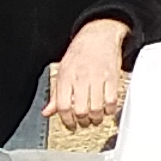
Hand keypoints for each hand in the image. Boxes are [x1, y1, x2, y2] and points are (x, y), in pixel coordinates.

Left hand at [45, 14, 132, 131]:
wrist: (100, 34)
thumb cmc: (80, 52)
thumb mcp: (63, 70)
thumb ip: (56, 94)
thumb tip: (47, 112)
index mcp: (66, 76)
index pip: (63, 106)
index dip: (67, 121)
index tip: (71, 125)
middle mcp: (81, 78)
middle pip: (80, 110)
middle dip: (82, 122)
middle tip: (83, 123)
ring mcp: (98, 78)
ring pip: (96, 108)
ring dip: (96, 119)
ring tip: (95, 118)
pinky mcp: (112, 78)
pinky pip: (111, 100)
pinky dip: (109, 110)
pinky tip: (106, 109)